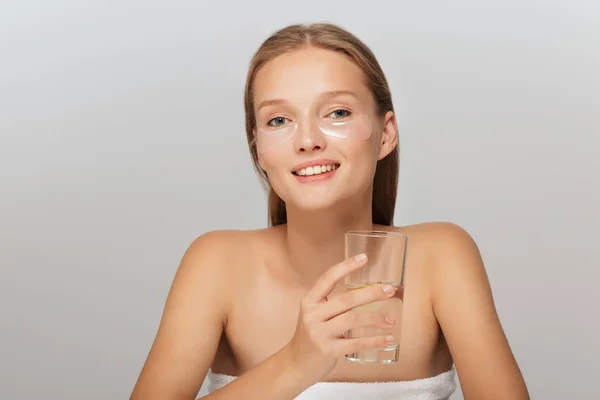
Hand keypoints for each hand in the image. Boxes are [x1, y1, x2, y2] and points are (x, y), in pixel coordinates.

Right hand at [285, 254, 396, 382]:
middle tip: (389, 290)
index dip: (347, 266)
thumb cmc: (311, 337)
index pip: (328, 278)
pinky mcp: (328, 351)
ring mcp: (319, 333)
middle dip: (371, 293)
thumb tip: (366, 292)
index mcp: (309, 301)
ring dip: (376, 318)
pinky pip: (356, 343)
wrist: (295, 365)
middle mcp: (312, 315)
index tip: (364, 258)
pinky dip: (374, 340)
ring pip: (353, 319)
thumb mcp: (314, 315)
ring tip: (391, 321)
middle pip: (347, 299)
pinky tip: (386, 338)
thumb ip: (332, 304)